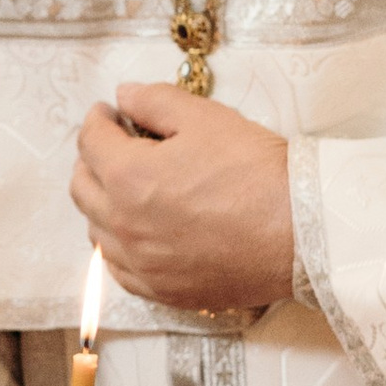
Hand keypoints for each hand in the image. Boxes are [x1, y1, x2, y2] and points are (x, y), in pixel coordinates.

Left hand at [70, 82, 294, 310]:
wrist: (303, 232)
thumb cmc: (258, 173)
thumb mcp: (207, 118)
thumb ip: (156, 102)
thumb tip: (124, 95)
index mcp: (129, 177)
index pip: (91, 142)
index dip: (97, 120)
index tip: (108, 113)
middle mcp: (124, 225)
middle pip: (82, 188)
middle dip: (92, 160)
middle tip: (113, 146)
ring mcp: (142, 264)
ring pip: (96, 232)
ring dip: (102, 204)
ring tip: (126, 189)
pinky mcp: (162, 290)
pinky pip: (119, 269)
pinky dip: (119, 246)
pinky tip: (138, 233)